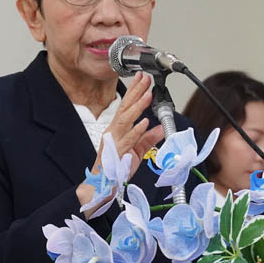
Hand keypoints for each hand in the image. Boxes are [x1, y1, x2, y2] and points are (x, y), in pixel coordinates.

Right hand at [76, 72, 164, 211]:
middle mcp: (114, 130)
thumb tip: (160, 128)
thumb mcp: (138, 149)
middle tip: (145, 79)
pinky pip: (128, 139)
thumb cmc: (117, 166)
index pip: (127, 105)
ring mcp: (115, 140)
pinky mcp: (117, 151)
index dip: (135, 91)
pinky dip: (136, 130)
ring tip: (147, 95)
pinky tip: (144, 122)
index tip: (142, 78)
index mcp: (118, 128)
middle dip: (136, 92)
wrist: (103, 184)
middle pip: (125, 107)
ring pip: (126, 119)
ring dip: (137, 107)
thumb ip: (149, 138)